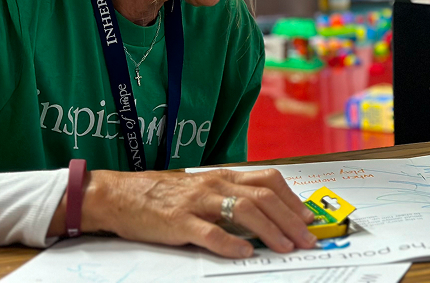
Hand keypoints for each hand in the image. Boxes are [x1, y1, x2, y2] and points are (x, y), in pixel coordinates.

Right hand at [79, 168, 317, 258]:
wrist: (120, 195)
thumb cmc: (163, 194)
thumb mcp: (202, 188)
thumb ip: (230, 197)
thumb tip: (265, 215)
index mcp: (223, 176)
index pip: (268, 180)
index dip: (292, 198)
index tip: (308, 216)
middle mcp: (214, 184)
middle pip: (263, 196)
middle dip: (290, 218)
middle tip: (307, 237)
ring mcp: (197, 202)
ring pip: (243, 210)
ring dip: (269, 230)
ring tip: (285, 246)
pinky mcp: (179, 221)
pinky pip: (208, 232)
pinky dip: (229, 242)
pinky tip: (244, 252)